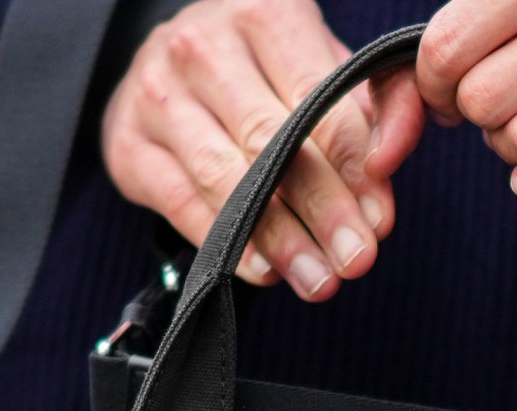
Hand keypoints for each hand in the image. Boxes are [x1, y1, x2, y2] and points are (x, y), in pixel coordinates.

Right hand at [102, 0, 427, 299]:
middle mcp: (201, 46)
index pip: (315, 95)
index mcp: (261, 13)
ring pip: (224, 177)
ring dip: (277, 237)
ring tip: (317, 278)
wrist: (176, 65)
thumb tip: (388, 164)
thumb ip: (379, 105)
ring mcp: (156, 93)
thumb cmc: (268, 70)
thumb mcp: (329, 67)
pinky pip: (181, 202)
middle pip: (269, 142)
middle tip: (355, 260)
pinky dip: (226, 243)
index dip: (351, 163)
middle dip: (321, 209)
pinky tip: (265, 270)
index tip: (379, 218)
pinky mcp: (129, 144)